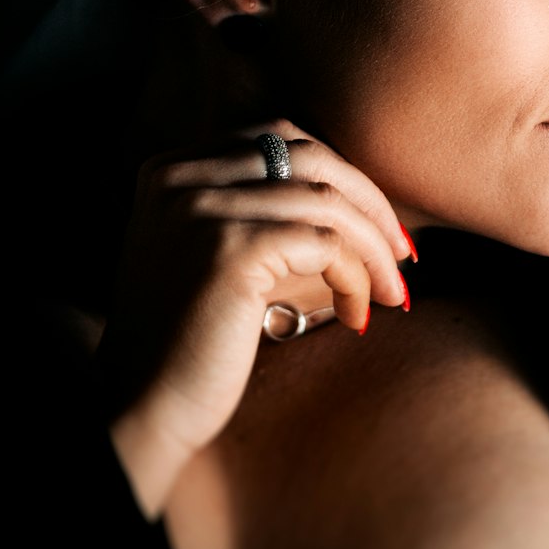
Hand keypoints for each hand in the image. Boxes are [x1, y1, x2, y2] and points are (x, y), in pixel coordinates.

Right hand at [94, 119, 411, 515]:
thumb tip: (364, 203)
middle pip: (309, 157)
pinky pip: (325, 245)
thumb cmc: (193, 342)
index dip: (342, 178)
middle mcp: (182, 178)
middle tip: (404, 253)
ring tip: (391, 293)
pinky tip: (358, 314)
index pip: (281, 140)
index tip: (379, 226)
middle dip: (369, 203)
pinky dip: (356, 277)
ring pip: (327, 201)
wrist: (145, 408)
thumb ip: (267, 215)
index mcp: (174, 171)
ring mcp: (203, 210)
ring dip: (373, 249)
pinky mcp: (230, 251)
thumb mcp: (222, 256)